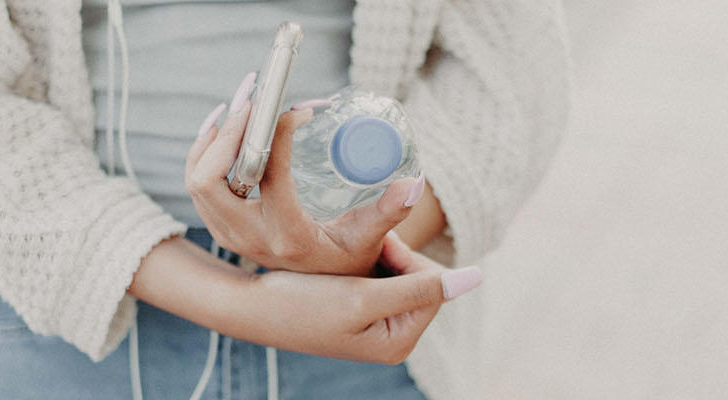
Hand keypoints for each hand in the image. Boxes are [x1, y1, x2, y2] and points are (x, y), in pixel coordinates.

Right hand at [129, 231, 483, 363]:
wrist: (252, 308)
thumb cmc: (301, 306)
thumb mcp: (362, 297)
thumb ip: (418, 288)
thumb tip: (475, 278)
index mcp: (400, 340)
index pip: (433, 284)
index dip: (407, 256)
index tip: (377, 241)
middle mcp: (394, 335)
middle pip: (419, 277)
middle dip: (393, 254)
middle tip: (363, 242)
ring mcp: (377, 322)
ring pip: (398, 270)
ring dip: (378, 252)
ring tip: (349, 249)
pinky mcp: (361, 308)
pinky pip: (379, 273)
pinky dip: (365, 258)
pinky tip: (342, 255)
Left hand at [184, 74, 427, 276]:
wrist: (323, 294)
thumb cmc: (351, 259)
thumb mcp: (371, 238)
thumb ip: (389, 212)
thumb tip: (413, 184)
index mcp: (288, 237)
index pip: (268, 178)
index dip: (275, 136)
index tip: (297, 111)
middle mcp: (250, 239)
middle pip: (209, 181)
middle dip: (226, 134)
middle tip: (253, 100)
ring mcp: (232, 235)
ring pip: (197, 182)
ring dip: (212, 139)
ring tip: (240, 105)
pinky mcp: (223, 228)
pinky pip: (197, 187)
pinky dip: (203, 153)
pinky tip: (221, 126)